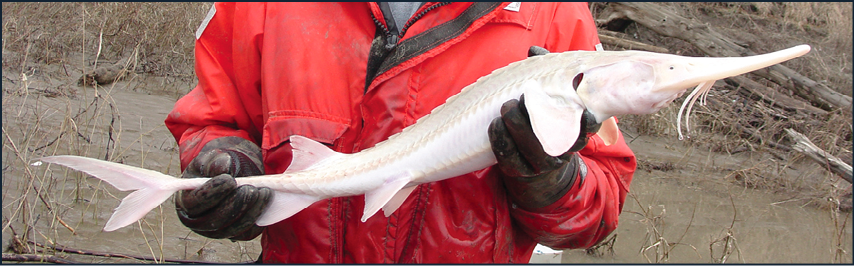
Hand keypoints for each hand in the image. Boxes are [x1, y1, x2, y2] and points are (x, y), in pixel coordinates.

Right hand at [175, 137, 271, 240]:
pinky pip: (247, 232)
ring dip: (250, 211)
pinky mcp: (235, 234)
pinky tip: (266, 199)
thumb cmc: (220, 165)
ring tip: (263, 192)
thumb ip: (214, 161)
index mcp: (186, 201)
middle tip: (250, 189)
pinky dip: (257, 216)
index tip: (230, 180)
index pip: (195, 203)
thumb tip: (222, 166)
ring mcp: (217, 231)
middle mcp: (198, 221)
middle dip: (235, 205)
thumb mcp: (214, 158)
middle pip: (214, 220)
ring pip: (232, 229)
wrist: (235, 172)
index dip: (213, 193)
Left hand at [486, 46, 601, 209]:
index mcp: (576, 134)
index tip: (581, 110)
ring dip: (516, 124)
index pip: (587, 130)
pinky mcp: (519, 171)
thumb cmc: (545, 123)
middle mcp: (562, 152)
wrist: (538, 171)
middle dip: (537, 113)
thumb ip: (548, 74)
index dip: (586, 122)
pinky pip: (508, 156)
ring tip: (507, 107)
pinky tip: (496, 124)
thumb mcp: (553, 101)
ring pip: (530, 146)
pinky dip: (500, 138)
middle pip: (552, 134)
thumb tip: (533, 50)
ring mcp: (540, 164)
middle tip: (524, 97)